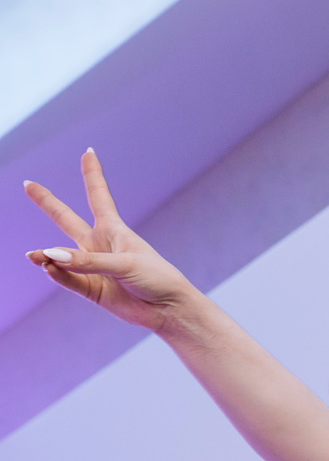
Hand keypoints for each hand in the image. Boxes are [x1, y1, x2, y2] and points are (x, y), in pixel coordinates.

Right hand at [23, 151, 200, 332]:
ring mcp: (92, 267)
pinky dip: (56, 274)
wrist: (169, 309)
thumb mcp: (125, 264)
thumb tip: (49, 256)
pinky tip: (47, 268)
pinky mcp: (91, 289)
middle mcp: (99, 245)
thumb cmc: (157, 278)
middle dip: (48, 202)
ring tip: (34, 256)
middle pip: (66, 219)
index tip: (88, 151)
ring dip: (46, 255)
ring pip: (59, 254)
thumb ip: (87, 261)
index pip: (99, 196)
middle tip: (28, 184)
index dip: (92, 174)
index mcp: (114, 230)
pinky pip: (67, 279)